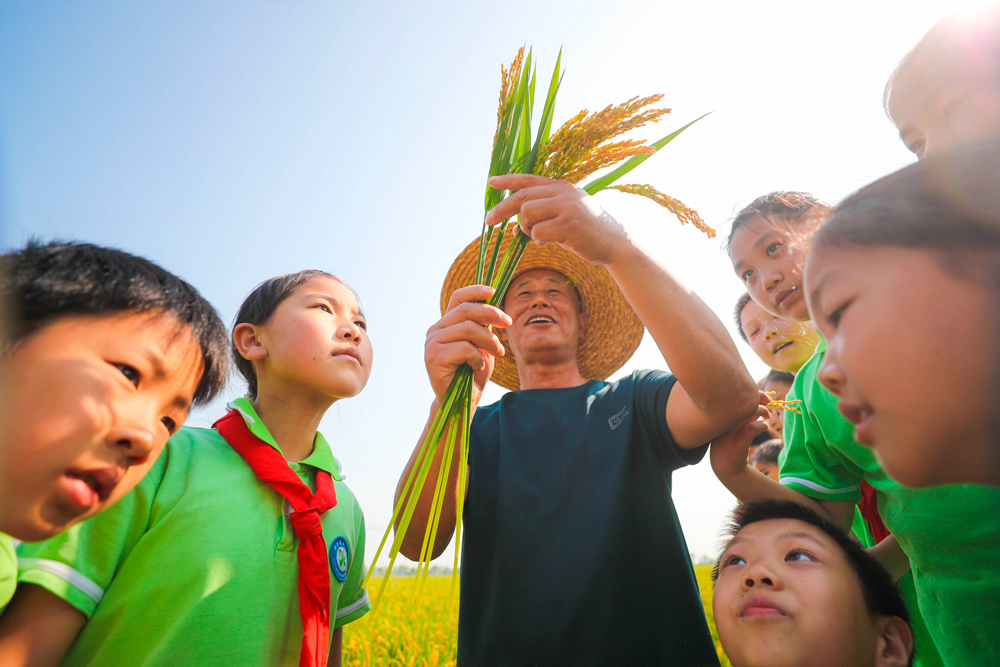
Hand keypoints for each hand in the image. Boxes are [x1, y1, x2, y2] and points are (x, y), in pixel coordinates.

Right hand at [425, 285, 511, 403]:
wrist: (461, 402)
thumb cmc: (473, 373)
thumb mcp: (482, 345)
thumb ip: (483, 327)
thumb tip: (494, 308)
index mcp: (446, 324)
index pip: (457, 298)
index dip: (475, 291)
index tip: (494, 291)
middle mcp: (435, 330)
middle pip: (466, 310)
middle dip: (491, 313)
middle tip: (508, 323)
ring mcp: (432, 343)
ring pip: (468, 328)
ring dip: (489, 340)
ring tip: (498, 352)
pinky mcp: (433, 357)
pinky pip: (465, 348)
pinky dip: (478, 357)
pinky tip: (478, 366)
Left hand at [485, 174, 627, 265]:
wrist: (616, 243)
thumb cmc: (587, 232)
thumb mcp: (565, 216)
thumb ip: (542, 216)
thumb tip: (513, 228)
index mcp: (562, 187)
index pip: (529, 180)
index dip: (508, 181)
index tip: (490, 182)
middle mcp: (563, 192)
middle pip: (522, 197)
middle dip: (502, 210)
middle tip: (488, 222)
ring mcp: (567, 207)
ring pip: (527, 213)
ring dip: (525, 228)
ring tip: (538, 236)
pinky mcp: (569, 224)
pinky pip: (538, 232)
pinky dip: (538, 240)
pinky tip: (551, 242)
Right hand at [710, 391, 770, 476]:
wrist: (725, 466)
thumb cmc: (729, 443)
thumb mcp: (733, 427)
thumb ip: (744, 415)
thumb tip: (759, 404)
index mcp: (720, 414)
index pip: (736, 396)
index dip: (752, 393)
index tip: (764, 397)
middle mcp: (723, 420)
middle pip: (743, 400)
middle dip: (760, 398)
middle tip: (769, 402)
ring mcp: (730, 430)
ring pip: (749, 411)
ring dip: (763, 411)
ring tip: (768, 416)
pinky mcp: (739, 441)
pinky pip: (754, 427)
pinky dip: (762, 425)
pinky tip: (765, 426)